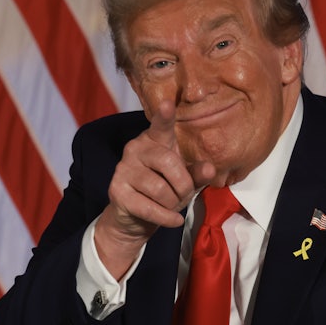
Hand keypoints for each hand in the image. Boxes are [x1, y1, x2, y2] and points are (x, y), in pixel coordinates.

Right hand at [94, 100, 215, 278]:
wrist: (135, 218)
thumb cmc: (164, 191)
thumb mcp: (184, 180)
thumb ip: (197, 174)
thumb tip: (209, 168)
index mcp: (154, 140)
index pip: (161, 126)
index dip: (164, 115)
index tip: (167, 104)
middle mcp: (135, 148)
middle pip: (169, 163)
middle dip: (183, 186)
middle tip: (184, 196)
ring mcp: (123, 169)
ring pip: (160, 189)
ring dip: (173, 204)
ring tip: (172, 206)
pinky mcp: (116, 190)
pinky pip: (150, 207)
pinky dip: (167, 218)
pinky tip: (173, 220)